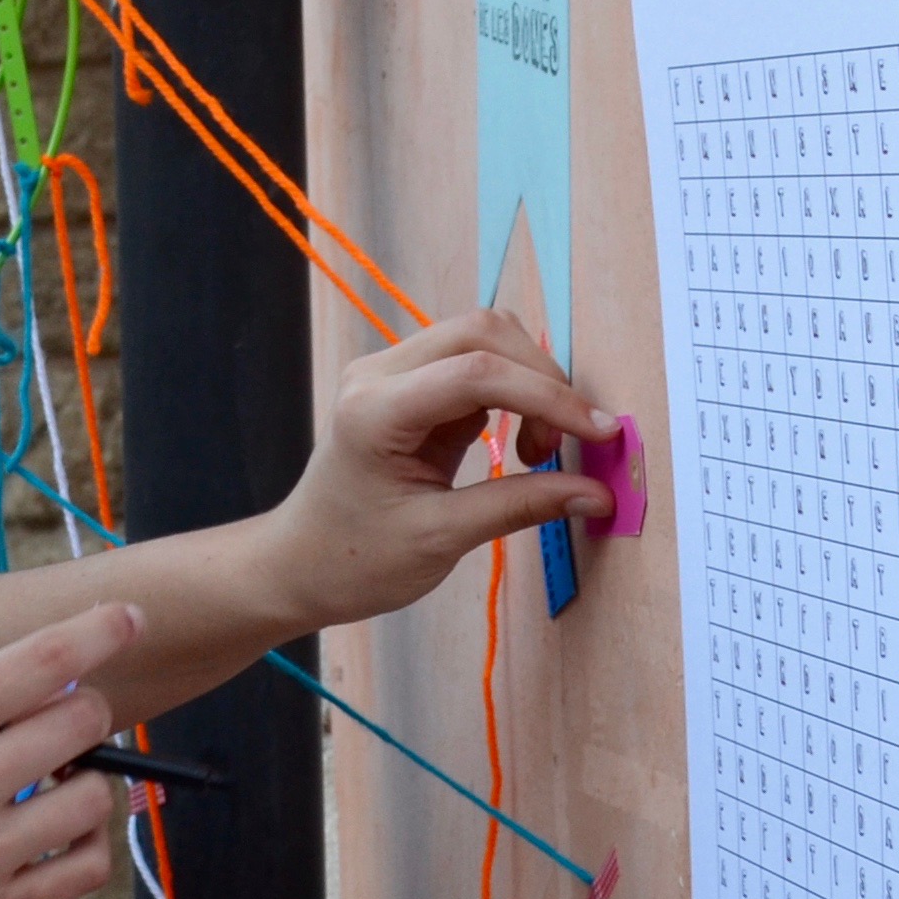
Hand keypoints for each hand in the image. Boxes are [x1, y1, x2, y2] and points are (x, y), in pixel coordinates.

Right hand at [0, 606, 131, 898]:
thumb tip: (48, 690)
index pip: (40, 660)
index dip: (100, 631)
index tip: (129, 618)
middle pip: (80, 721)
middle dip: (87, 711)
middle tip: (68, 719)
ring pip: (92, 798)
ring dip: (86, 781)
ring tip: (54, 783)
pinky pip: (84, 868)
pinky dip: (86, 843)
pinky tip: (59, 833)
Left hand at [259, 307, 611, 630]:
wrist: (299, 565)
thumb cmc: (356, 560)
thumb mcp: (440, 540)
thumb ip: (519, 507)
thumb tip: (596, 493)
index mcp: (375, 410)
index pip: (476, 372)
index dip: (547, 397)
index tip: (598, 433)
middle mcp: (378, 373)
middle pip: (482, 333)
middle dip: (541, 380)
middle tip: (563, 447)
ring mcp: (390, 372)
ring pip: (481, 339)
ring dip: (528, 383)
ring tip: (536, 452)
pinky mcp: (407, 385)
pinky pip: (472, 365)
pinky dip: (512, 394)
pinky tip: (519, 444)